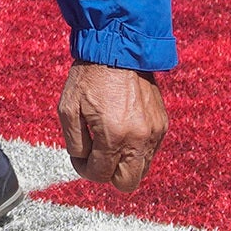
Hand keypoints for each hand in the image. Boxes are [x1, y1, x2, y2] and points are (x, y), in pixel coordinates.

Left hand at [58, 63, 164, 190]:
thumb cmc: (89, 77)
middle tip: (96, 155)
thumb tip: (84, 161)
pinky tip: (122, 129)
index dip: (84, 170)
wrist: (118, 48)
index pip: (100, 174)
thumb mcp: (68, 109)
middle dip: (109, 174)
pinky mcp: (162, 124)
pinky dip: (136, 148)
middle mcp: (139, 138)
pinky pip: (150, 151)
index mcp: (114, 135)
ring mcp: (154, 132)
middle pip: (127, 183)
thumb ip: (74, 143)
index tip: (79, 156)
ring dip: (124, 162)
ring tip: (109, 140)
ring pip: (142, 169)